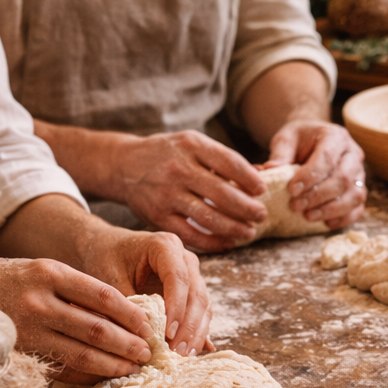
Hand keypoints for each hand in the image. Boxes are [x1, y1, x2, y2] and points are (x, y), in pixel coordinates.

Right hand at [0, 257, 155, 384]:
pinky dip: (84, 373)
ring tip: (131, 368)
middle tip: (147, 353)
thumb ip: (71, 287)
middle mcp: (39, 299)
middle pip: (97, 328)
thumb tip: (117, 312)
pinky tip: (100, 376)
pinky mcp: (18, 350)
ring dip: (112, 363)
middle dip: (128, 344)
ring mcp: (27, 328)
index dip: (131, 314)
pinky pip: (59, 366)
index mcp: (49, 272)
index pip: (104, 296)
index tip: (148, 325)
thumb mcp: (35, 270)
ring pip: (82, 352)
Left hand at [77, 229, 209, 357]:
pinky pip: (200, 313)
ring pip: (203, 305)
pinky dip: (196, 332)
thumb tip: (144, 336)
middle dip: (189, 326)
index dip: (176, 308)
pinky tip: (192, 352)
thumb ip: (128, 304)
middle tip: (177, 352)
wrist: (105, 248)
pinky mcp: (191, 291)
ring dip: (195, 332)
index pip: (178, 278)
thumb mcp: (110, 278)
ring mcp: (192, 274)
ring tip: (183, 356)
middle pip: (196, 294)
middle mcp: (185, 258)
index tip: (169, 334)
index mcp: (165, 246)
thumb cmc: (106, 259)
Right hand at [114, 130, 268, 251]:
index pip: (229, 162)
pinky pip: (190, 234)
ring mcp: (167, 194)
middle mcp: (178, 169)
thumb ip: (223, 159)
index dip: (250, 179)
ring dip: (234, 228)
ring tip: (249, 232)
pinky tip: (227, 242)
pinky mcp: (157, 216)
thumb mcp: (193, 144)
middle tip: (262, 215)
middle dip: (247, 208)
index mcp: (192, 145)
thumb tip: (261, 174)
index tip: (263, 190)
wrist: (124, 164)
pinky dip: (212, 242)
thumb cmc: (169, 154)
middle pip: (222, 193)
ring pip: (208, 217)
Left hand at [266, 119, 366, 227]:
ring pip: (354, 195)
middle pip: (342, 178)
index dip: (310, 176)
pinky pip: (358, 208)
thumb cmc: (299, 140)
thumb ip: (280, 153)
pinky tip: (326, 223)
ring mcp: (360, 173)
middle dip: (318, 196)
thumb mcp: (286, 139)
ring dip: (331, 209)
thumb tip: (269, 170)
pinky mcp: (360, 189)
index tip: (292, 190)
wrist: (313, 141)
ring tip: (308, 216)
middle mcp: (353, 154)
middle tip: (295, 206)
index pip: (327, 158)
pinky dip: (344, 218)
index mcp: (336, 137)